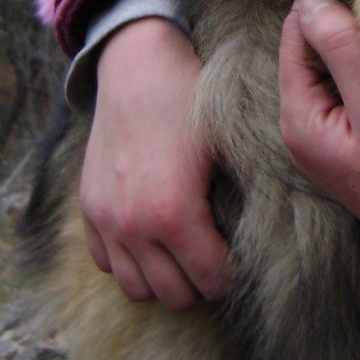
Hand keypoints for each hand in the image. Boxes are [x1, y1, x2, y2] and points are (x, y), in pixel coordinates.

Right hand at [81, 17, 231, 307]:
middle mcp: (134, 226)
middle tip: (218, 259)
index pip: (211, 280)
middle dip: (201, 283)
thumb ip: (245, 195)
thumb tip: (271, 229)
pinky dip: (129, 261)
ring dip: (163, 279)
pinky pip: (106, 262)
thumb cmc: (191, 100)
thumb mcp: (228, 146)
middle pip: (173, 295)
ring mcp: (106, 219)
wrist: (138, 65)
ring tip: (186, 254)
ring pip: (136, 287)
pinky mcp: (88, 208)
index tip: (244, 259)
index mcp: (175, 214)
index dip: (233, 275)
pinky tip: (152, 239)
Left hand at [278, 0, 359, 305]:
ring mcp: (324, 132)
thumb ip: (343, 53)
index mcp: (299, 117)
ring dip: (347, 28)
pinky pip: (343, 79)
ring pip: (327, 60)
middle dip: (329, 6)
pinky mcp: (346, 136)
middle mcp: (302, 125)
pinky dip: (358, 53)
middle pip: (308, 44)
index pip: (295, 33)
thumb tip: (311, 1)